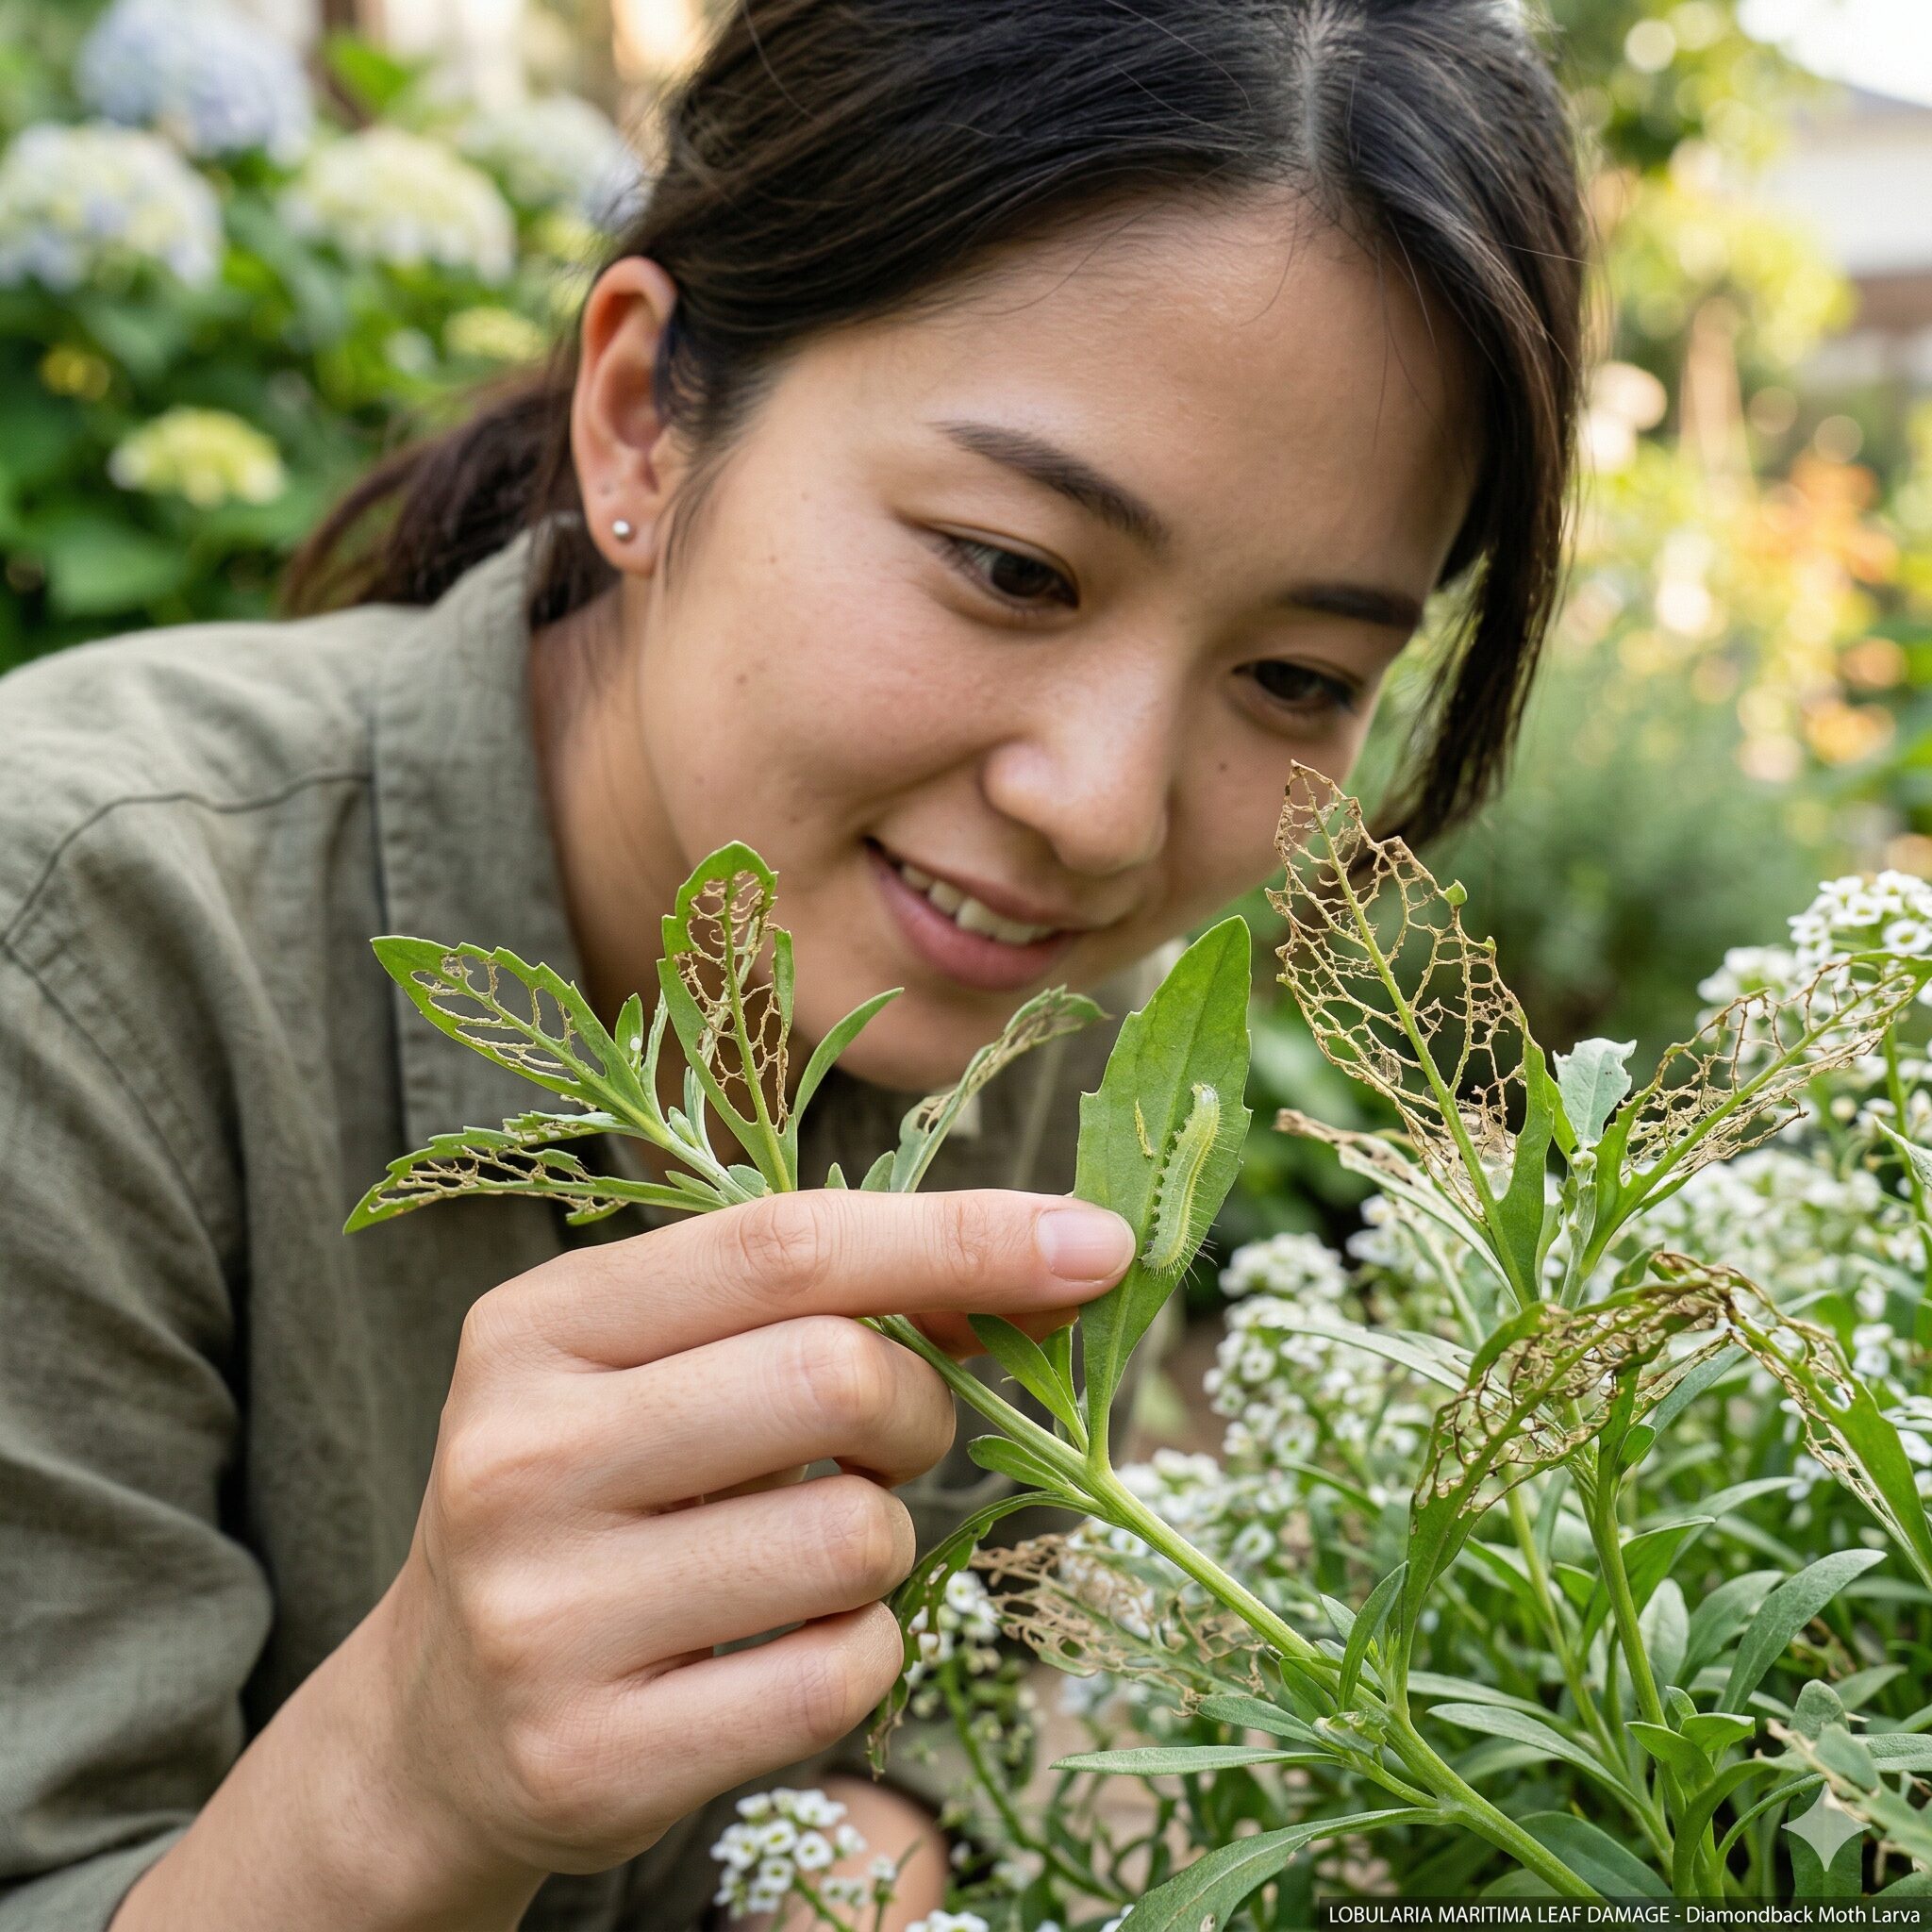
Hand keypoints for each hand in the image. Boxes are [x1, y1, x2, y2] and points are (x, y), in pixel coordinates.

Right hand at [350, 1187, 1132, 1919]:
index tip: (1093, 1243)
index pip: (785, 1243)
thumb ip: (817, 1300)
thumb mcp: (658, 1365)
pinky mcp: (593, 1754)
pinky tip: (781, 1647)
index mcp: (538, 1325)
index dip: (961, 1234)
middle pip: (835, 1375)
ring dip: (885, 1538)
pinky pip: (841, 1674)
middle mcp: (521, 1456)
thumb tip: (1051, 1264)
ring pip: (856, 1536)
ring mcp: (543, 1615)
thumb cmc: (599, 1498)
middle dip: (920, 1403)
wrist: (439, 1722)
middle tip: (892, 1433)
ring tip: (800, 1550)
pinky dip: (862, 1648)